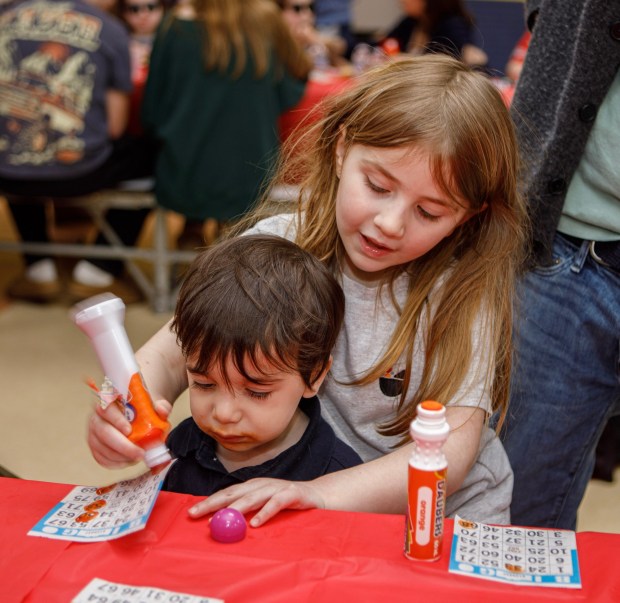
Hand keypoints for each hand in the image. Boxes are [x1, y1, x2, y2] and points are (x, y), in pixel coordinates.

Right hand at [87, 398, 171, 468]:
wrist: (139, 415)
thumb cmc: (144, 410)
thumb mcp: (156, 404)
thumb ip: (161, 406)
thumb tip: (161, 409)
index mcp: (110, 402)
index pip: (107, 408)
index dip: (116, 420)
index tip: (129, 431)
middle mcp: (98, 416)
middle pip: (103, 432)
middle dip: (122, 446)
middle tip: (139, 453)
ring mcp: (94, 432)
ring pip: (101, 447)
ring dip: (120, 456)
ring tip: (137, 457)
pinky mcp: (95, 446)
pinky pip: (101, 458)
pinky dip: (115, 463)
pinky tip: (128, 461)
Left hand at [188, 478, 324, 526]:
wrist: (319, 494)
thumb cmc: (287, 501)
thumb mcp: (263, 504)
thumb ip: (246, 510)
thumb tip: (221, 523)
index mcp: (253, 486)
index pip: (227, 493)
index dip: (209, 502)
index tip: (192, 512)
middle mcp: (261, 485)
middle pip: (234, 493)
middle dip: (214, 503)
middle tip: (197, 514)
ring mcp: (276, 487)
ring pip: (253, 496)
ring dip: (237, 507)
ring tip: (224, 518)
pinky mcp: (292, 493)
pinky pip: (277, 503)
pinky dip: (266, 512)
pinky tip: (256, 522)